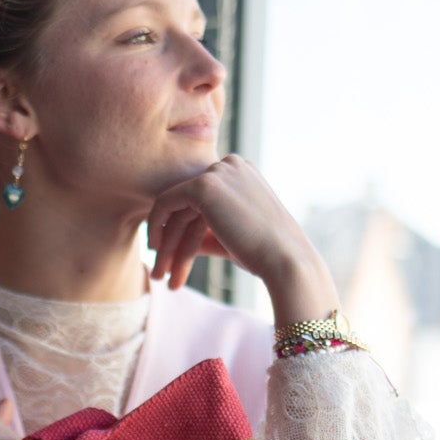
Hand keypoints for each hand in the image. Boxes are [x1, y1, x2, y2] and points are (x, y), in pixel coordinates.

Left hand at [145, 154, 338, 318]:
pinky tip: (155, 251)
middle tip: (160, 271)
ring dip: (165, 242)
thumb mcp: (230, 238)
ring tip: (158, 274)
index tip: (170, 256)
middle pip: (187, 204)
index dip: (182, 229)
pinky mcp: (204, 185)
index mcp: (242, 173)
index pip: (202, 200)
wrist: (285, 259)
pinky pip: (166, 203)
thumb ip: (205, 233)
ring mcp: (218, 172)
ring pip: (176, 207)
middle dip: (171, 238)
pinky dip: (156, 226)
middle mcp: (231, 165)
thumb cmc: (264, 254)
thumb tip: (174, 239)